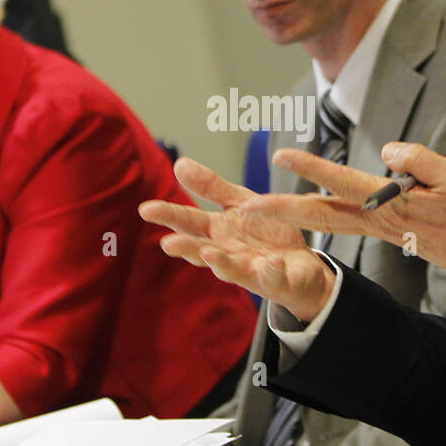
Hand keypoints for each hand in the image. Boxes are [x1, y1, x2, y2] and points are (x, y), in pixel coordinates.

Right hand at [138, 157, 335, 321]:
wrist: (300, 266)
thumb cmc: (263, 235)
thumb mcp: (239, 204)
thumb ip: (211, 188)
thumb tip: (179, 163)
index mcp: (218, 233)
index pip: (189, 223)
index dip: (168, 216)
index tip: (146, 209)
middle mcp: (229, 254)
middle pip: (203, 250)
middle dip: (187, 248)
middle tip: (168, 243)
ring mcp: (251, 271)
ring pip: (232, 270)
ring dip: (220, 263)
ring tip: (209, 254)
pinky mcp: (277, 282)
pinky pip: (273, 278)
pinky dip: (271, 272)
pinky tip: (271, 263)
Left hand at [241, 142, 445, 294]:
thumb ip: (420, 160)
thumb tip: (388, 151)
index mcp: (390, 205)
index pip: (344, 183)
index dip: (312, 168)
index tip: (281, 156)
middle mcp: (375, 218)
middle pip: (319, 213)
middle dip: (279, 210)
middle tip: (241, 206)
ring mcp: (375, 226)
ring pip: (324, 218)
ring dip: (288, 213)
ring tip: (253, 209)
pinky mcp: (380, 227)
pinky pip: (339, 219)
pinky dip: (313, 213)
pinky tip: (296, 208)